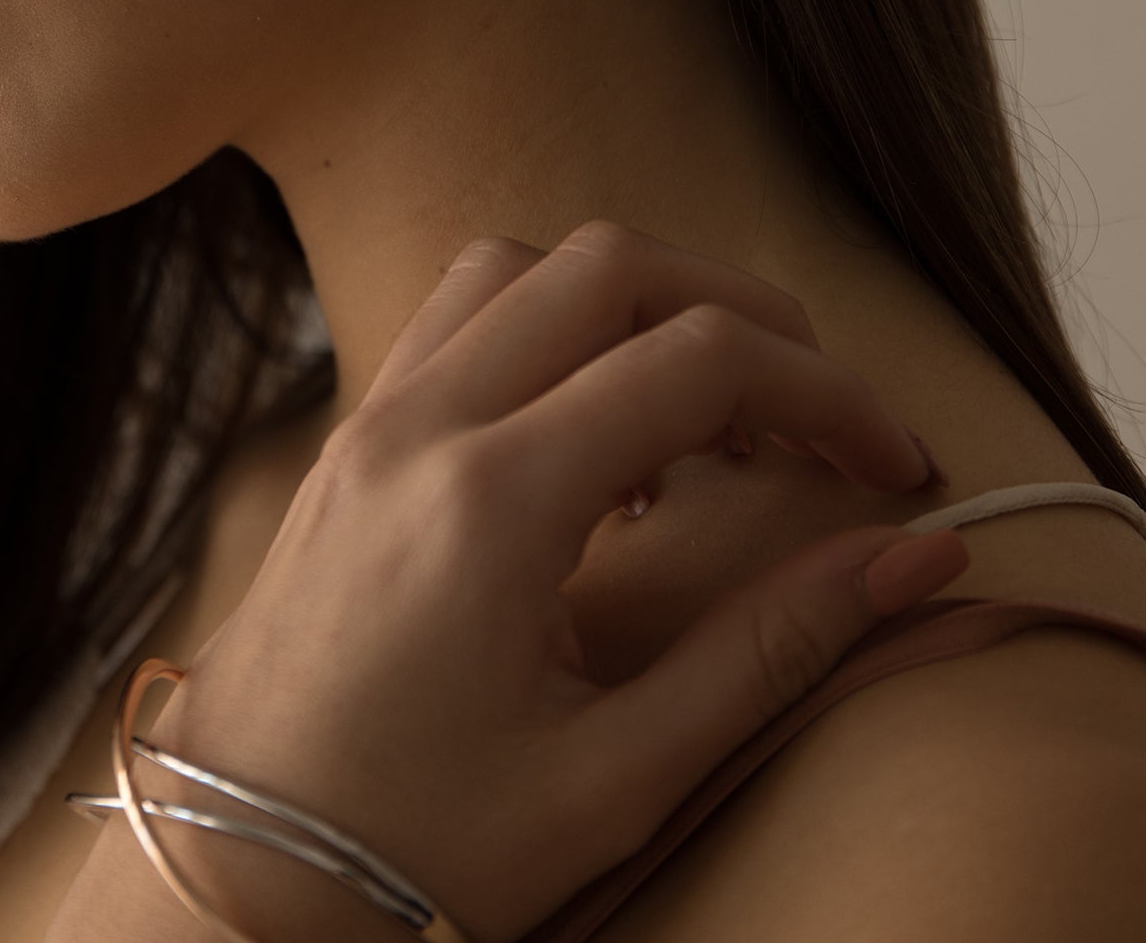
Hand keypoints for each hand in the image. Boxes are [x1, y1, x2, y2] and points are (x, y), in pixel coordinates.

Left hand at [88, 221, 966, 942]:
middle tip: (815, 412)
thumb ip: (769, 649)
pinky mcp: (349, 442)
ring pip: (523, 267)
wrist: (231, 879)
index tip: (894, 463)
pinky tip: (594, 444)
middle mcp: (422, 426)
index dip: (824, 391)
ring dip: (634, 305)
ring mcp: (371, 421)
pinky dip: (550, 331)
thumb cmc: (410, 851)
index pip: (697, 360)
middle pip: (611, 265)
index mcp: (489, 502)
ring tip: (702, 424)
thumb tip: (914, 560)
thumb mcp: (613, 777)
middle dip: (740, 309)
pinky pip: (458, 319)